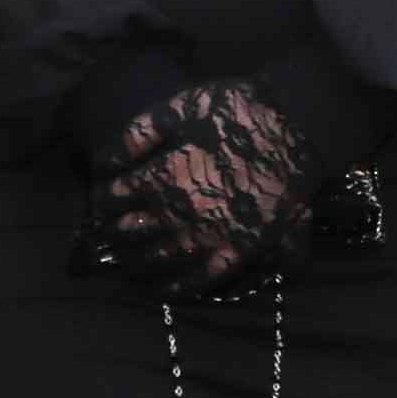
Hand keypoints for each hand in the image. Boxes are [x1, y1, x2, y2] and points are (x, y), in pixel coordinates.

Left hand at [78, 78, 323, 295]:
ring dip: (136, 261)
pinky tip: (164, 291)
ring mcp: (210, 233)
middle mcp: (179, 212)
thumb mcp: (179, 106)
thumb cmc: (237, 109)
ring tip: (127, 261)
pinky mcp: (240, 247)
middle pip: (131, 231)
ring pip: (160, 258)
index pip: (114, 197)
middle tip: (106, 235)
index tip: (100, 200)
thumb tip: (103, 162)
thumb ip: (137, 134)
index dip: (102, 199)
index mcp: (161, 176)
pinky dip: (180, 288)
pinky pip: (205, 277)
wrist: (296, 121)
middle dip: (113, 233)